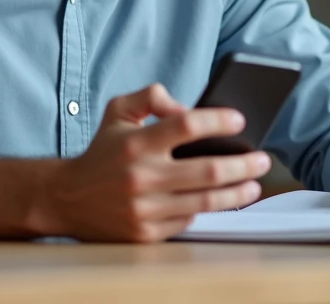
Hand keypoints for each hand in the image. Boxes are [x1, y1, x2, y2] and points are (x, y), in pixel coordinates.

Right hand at [44, 83, 270, 242]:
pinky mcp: (146, 234)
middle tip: (263, 158)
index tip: (239, 119)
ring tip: (254, 184)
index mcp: (137, 142)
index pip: (188, 125)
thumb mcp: (118, 111)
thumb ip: (151, 96)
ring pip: (206, 201)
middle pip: (209, 170)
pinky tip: (223, 200)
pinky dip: (207, 210)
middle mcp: (142, 177)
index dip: (219, 120)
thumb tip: (186, 106)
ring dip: (238, 192)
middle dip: (243, 164)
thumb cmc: (102, 151)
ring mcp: (144, 209)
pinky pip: (188, 221)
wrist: (66, 198)